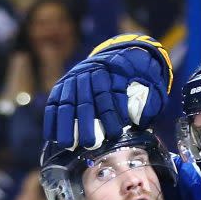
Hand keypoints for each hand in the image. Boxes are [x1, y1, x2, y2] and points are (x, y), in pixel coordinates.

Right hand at [43, 34, 171, 150]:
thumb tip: (141, 121)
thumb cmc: (135, 75)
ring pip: (67, 103)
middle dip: (86, 124)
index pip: (108, 94)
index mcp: (112, 69)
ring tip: (67, 145)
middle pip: (86, 101)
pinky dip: (52, 119)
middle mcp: (90, 73)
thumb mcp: (149, 80)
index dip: (111, 114)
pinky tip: (51, 136)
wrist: (116, 54)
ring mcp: (74, 78)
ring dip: (66, 125)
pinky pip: (54, 102)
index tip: (115, 133)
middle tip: (89, 144)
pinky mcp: (62, 85)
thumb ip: (149, 99)